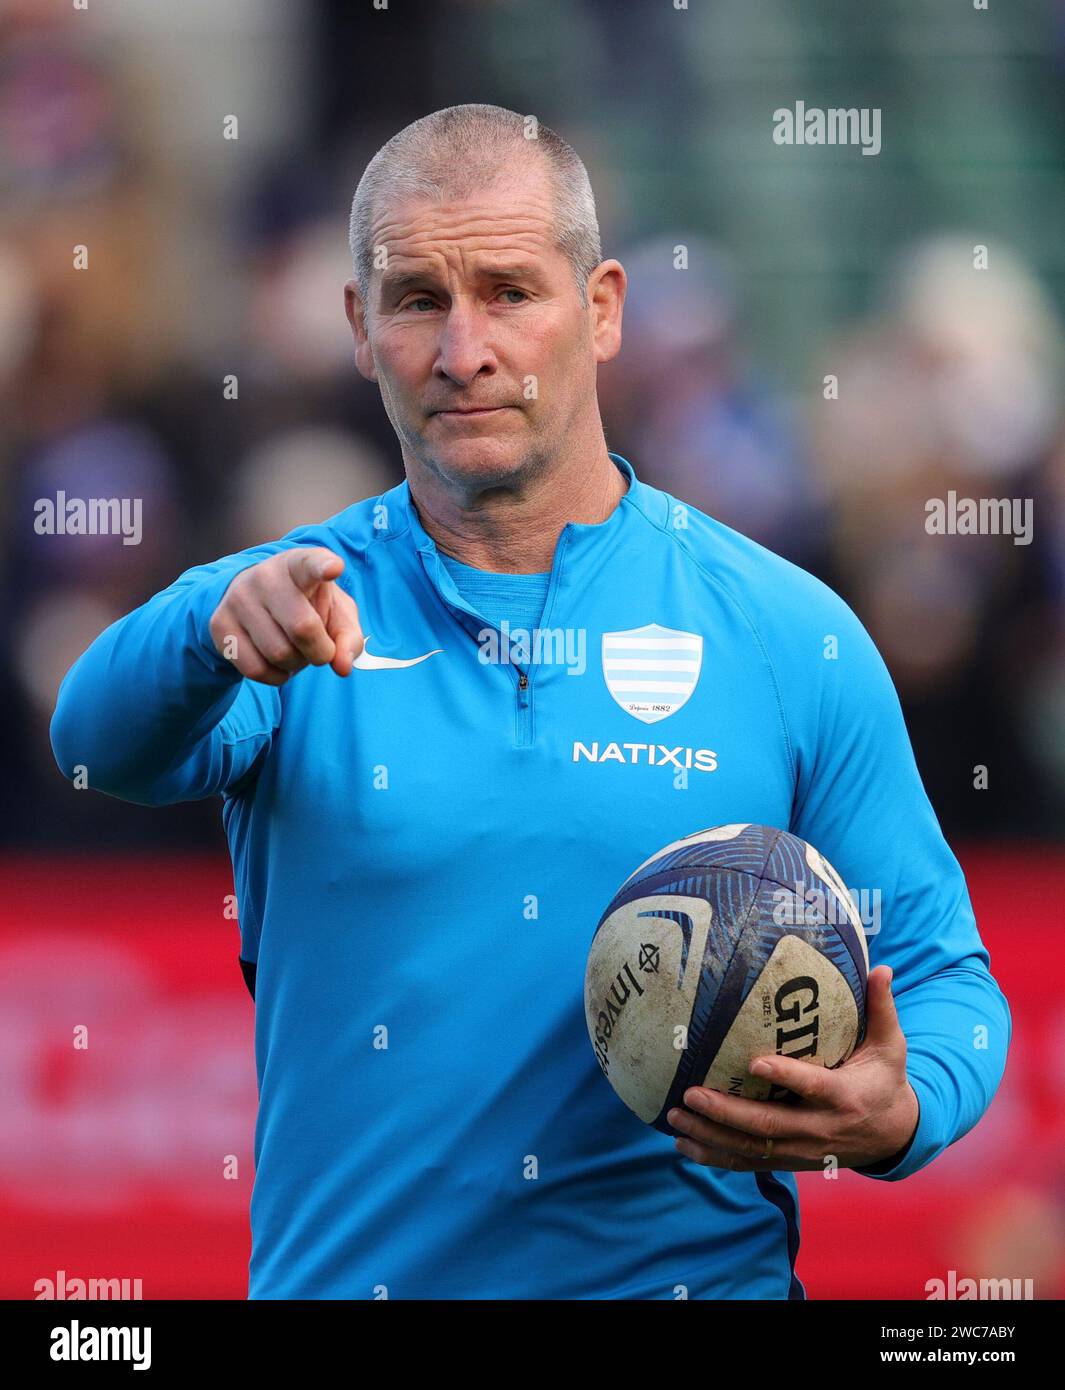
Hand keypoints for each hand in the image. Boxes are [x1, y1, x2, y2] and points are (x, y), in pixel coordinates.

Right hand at [209, 547, 363, 685]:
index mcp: (299, 564)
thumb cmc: (307, 605)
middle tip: (321, 652)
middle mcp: (266, 576)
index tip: (334, 568)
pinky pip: (255, 669)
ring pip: (279, 653)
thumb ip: (348, 637)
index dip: (323, 566)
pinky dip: (275, 677)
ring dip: (296, 665)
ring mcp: (238, 599)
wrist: (255, 602)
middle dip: (320, 652)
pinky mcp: (220, 625)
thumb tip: (343, 667)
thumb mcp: (335, 614)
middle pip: (303, 628)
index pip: (311, 563)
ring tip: (296, 651)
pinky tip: (277, 663)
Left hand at [667, 965, 919, 1171]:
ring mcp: (802, 1150)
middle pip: (769, 1125)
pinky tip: (683, 1147)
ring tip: (675, 1117)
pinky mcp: (790, 1161)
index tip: (753, 1062)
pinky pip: (748, 1164)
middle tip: (690, 1094)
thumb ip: (882, 1009)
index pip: (813, 1088)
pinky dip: (715, 1157)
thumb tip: (880, 967)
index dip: (785, 1076)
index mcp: (844, 1097)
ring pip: (752, 1149)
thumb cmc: (885, 1082)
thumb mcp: (891, 1048)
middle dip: (726, 1113)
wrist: (894, 1138)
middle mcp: (820, 1129)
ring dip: (710, 1136)